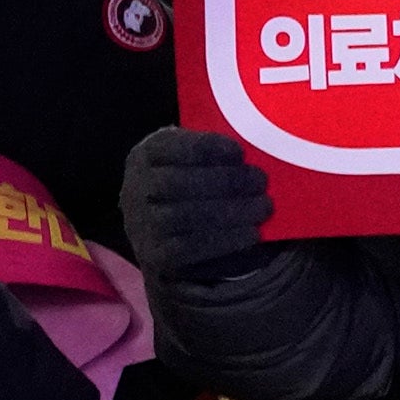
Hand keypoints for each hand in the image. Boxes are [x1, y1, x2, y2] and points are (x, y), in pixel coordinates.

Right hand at [115, 125, 274, 282]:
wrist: (167, 228)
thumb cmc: (194, 180)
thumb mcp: (198, 158)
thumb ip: (218, 154)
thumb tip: (261, 153)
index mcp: (146, 155)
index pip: (166, 146)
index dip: (204, 147)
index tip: (239, 152)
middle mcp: (135, 187)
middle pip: (174, 183)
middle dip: (223, 181)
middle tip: (260, 181)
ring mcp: (140, 222)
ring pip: (180, 216)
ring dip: (229, 211)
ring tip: (263, 206)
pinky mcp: (153, 253)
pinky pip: (187, 248)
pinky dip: (224, 239)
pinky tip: (252, 232)